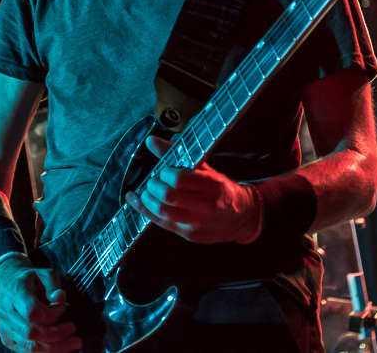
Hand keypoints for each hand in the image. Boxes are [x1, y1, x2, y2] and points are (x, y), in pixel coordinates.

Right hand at [0, 257, 81, 352]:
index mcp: (15, 293)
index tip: (64, 307)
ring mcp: (5, 328)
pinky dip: (45, 352)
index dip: (52, 314)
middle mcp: (7, 313)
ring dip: (54, 348)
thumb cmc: (32, 280)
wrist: (9, 286)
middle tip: (74, 331)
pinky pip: (26, 352)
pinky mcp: (8, 340)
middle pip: (30, 333)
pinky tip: (61, 347)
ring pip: (29, 346)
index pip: (32, 312)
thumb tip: (60, 299)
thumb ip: (54, 286)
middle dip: (56, 335)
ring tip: (73, 343)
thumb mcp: (45, 274)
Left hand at [124, 135, 261, 243]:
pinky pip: (161, 223)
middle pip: (169, 196)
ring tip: (145, 191)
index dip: (165, 173)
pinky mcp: (188, 234)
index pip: (180, 179)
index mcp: (212, 185)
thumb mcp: (205, 169)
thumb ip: (177, 154)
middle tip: (153, 180)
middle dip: (153, 186)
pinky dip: (144, 210)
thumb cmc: (221, 190)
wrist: (240, 217)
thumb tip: (151, 141)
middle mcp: (205, 206)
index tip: (163, 170)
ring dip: (146, 200)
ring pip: (162, 212)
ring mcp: (196, 223)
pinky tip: (136, 201)